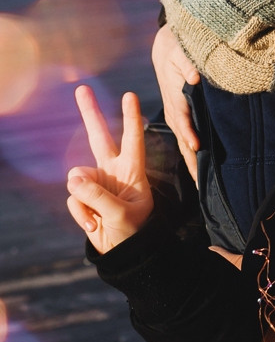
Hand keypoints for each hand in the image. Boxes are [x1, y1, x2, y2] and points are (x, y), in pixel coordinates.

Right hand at [67, 86, 153, 252]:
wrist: (124, 253)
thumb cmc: (134, 233)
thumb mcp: (121, 216)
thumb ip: (98, 196)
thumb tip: (73, 177)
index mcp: (132, 171)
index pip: (133, 140)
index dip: (130, 118)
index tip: (129, 95)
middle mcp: (113, 171)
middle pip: (99, 137)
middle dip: (89, 113)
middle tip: (81, 88)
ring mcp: (96, 182)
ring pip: (77, 179)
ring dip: (86, 200)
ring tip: (101, 216)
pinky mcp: (83, 196)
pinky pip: (73, 199)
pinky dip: (81, 213)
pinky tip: (94, 224)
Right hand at [152, 24, 199, 180]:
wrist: (166, 48)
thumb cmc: (176, 48)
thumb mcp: (181, 52)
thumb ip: (187, 63)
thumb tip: (194, 77)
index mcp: (175, 97)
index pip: (182, 118)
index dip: (189, 132)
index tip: (196, 146)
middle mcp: (174, 109)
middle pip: (182, 138)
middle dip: (191, 159)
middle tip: (201, 182)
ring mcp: (176, 114)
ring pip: (183, 142)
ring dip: (191, 162)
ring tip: (202, 184)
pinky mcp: (179, 115)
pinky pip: (185, 137)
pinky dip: (191, 153)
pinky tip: (198, 167)